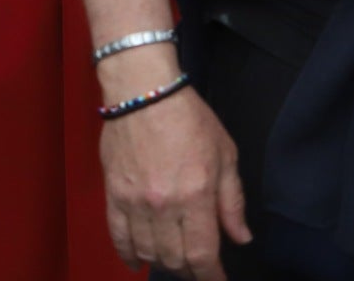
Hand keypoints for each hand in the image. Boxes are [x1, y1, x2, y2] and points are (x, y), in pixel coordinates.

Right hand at [98, 81, 249, 280]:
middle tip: (196, 266)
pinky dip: (127, 253)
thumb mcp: (226, 155)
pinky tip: (135, 262)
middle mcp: (164, 205)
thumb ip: (232, 200)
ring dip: (161, 262)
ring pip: (147, 250)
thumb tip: (240, 237)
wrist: (143, 91)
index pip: (203, 254)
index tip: (218, 280)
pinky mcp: (113, 192)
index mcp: (196, 196)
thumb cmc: (190, 119)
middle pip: (174, 258)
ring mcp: (134, 200)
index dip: (212, 276)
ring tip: (171, 260)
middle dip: (189, 270)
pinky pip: (117, 233)